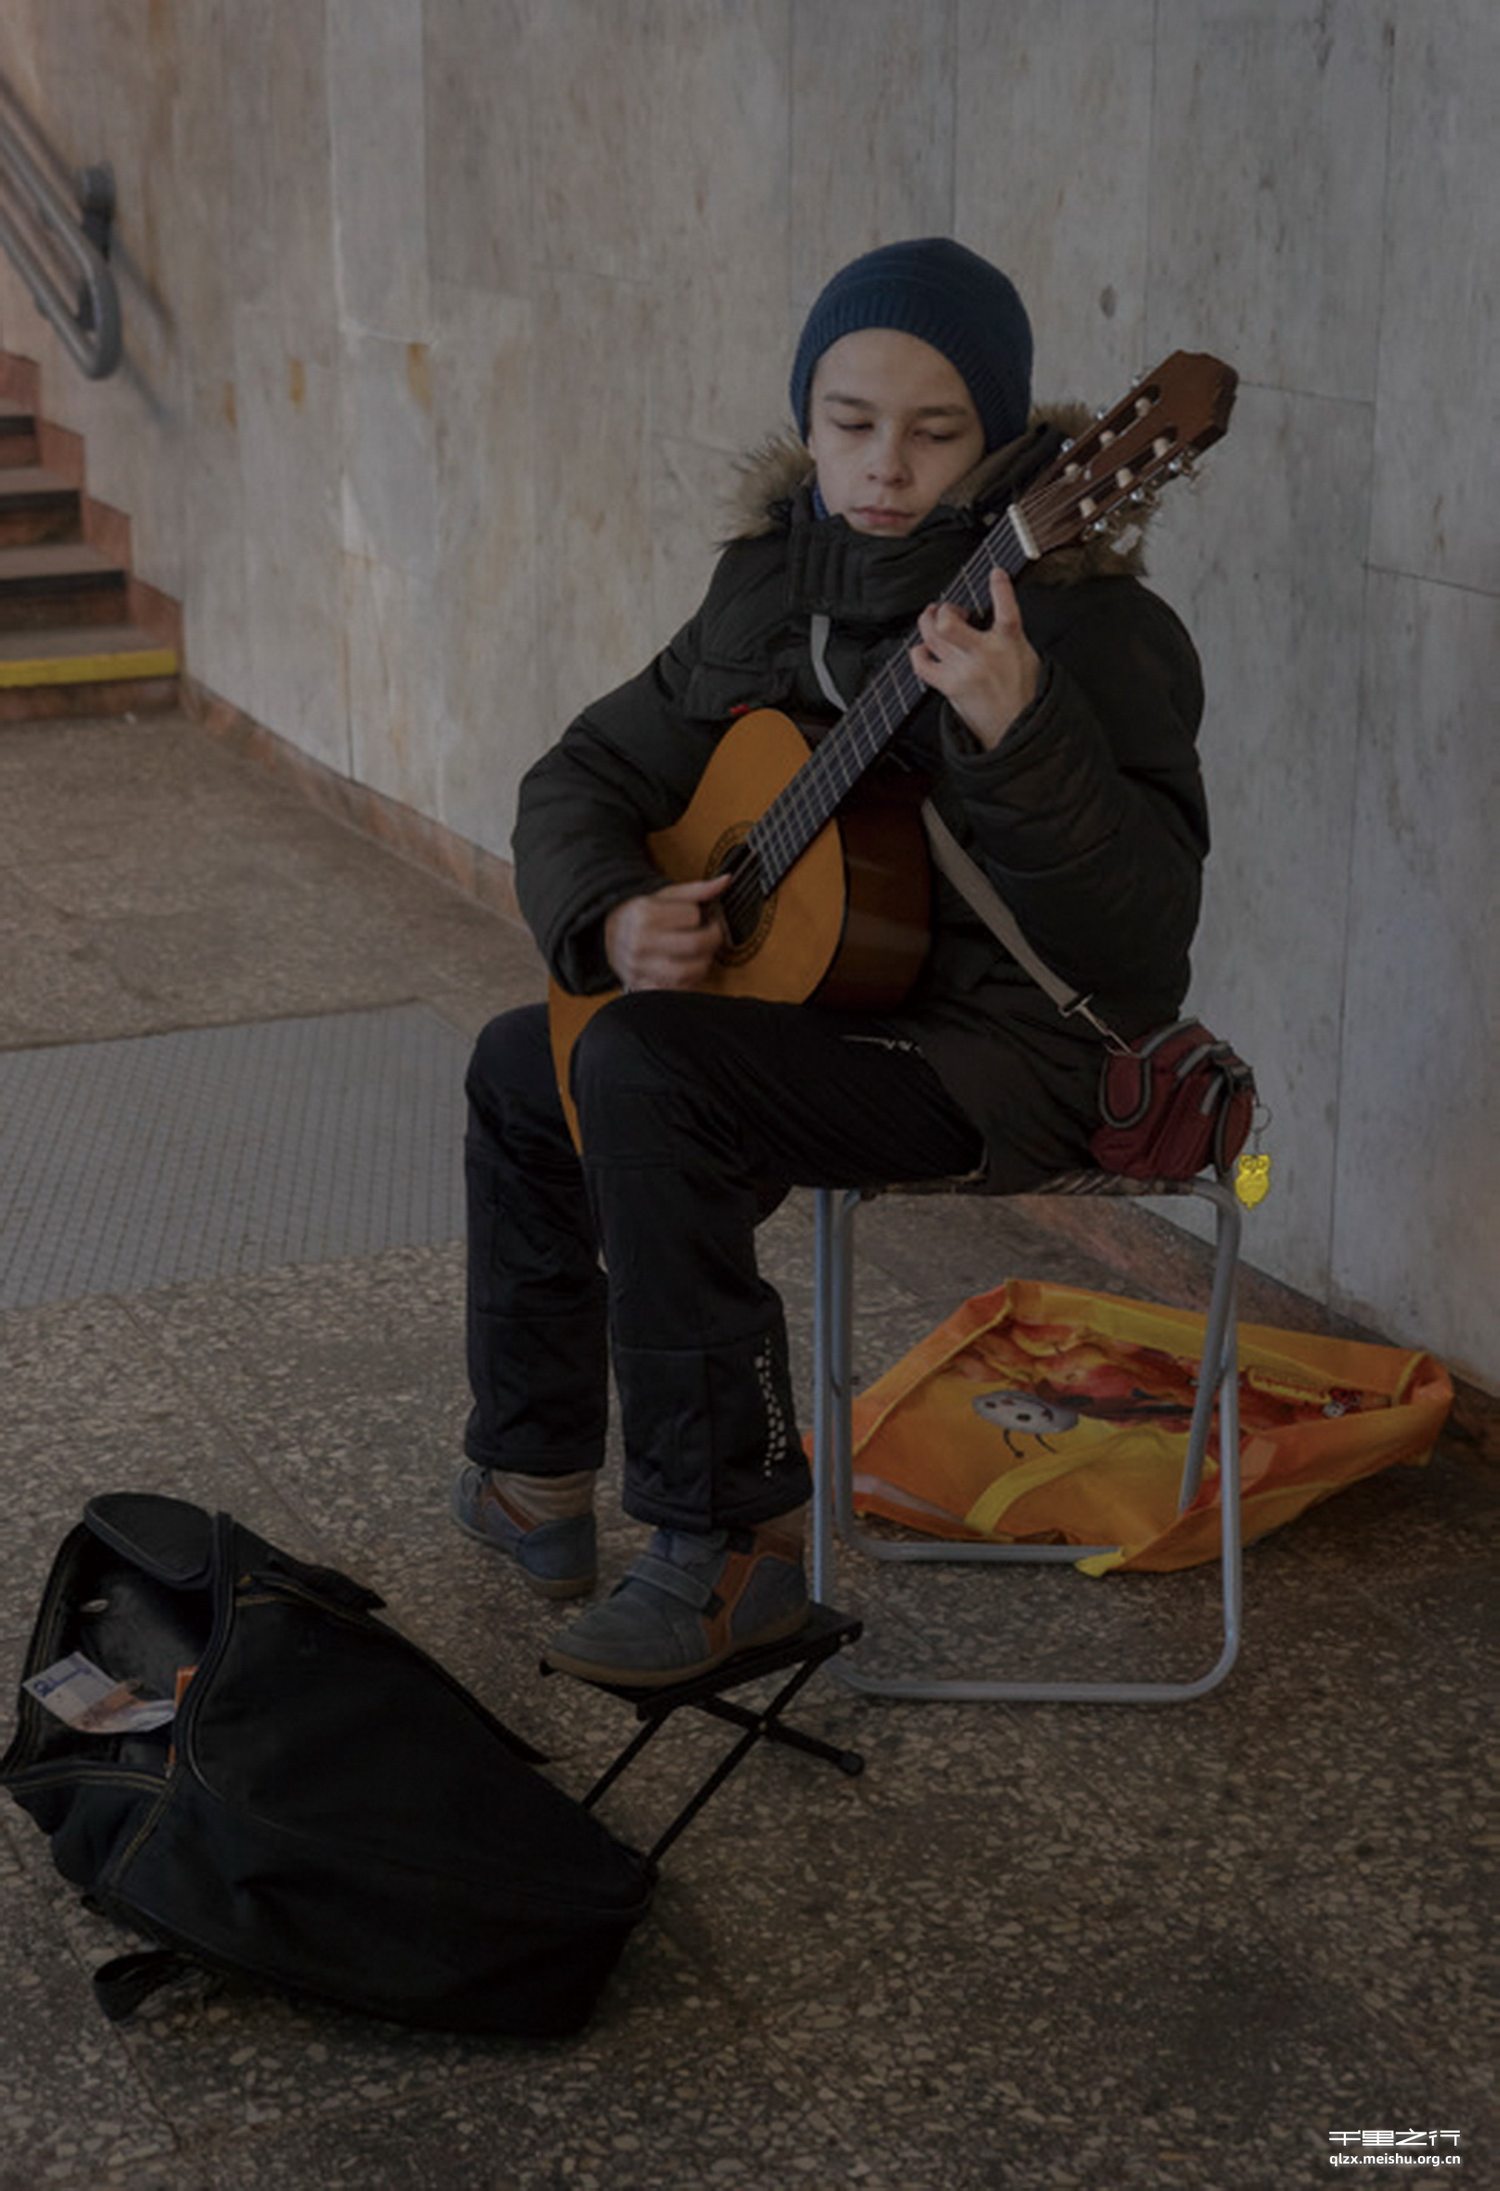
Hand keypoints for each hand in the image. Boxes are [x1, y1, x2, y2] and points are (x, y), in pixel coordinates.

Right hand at [603, 873, 730, 991]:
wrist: (611, 936)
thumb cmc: (643, 914)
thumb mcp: (666, 896)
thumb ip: (698, 890)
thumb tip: (727, 880)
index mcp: (644, 914)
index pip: (693, 916)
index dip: (703, 915)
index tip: (701, 917)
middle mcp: (640, 942)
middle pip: (695, 945)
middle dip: (712, 939)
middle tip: (711, 935)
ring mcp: (640, 968)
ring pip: (689, 972)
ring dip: (704, 963)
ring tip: (700, 953)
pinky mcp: (642, 987)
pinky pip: (676, 992)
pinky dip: (689, 983)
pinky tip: (688, 970)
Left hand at [910, 568, 1039, 749]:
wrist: (1017, 730)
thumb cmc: (1023, 693)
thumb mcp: (1027, 655)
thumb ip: (1008, 634)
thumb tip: (992, 615)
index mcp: (1010, 643)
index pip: (1006, 607)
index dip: (1000, 586)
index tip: (995, 573)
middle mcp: (984, 654)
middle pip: (949, 623)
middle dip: (945, 610)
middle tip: (949, 610)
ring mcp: (963, 671)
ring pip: (932, 637)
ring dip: (928, 621)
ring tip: (933, 618)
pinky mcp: (949, 687)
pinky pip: (922, 666)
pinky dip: (918, 653)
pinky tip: (924, 650)